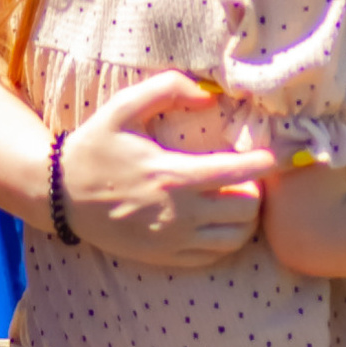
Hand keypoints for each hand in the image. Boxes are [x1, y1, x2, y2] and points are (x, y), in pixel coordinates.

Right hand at [61, 74, 272, 264]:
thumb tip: (208, 95)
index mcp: (172, 175)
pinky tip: (217, 218)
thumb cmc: (95, 147)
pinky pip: (214, 255)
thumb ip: (166, 89)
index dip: (268, 162)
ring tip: (235, 196)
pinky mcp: (166, 257)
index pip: (238, 173)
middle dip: (257, 190)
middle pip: (246, 210)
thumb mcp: (122, 108)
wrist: (61, 196)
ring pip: (235, 238)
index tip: (284, 153)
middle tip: (247, 174)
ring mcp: (173, 240)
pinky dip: (227, 238)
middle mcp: (177, 213)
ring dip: (245, 217)